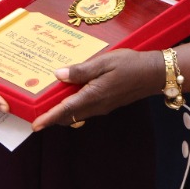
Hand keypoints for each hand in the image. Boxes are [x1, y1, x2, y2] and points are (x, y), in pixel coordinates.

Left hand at [31, 49, 163, 130]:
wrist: (154, 74)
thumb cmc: (130, 65)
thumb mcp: (104, 62)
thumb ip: (81, 70)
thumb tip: (58, 74)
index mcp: (93, 95)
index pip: (66, 110)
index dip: (49, 118)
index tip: (36, 125)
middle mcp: (97, 106)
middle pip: (69, 116)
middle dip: (52, 118)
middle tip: (35, 113)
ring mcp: (103, 107)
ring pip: (77, 114)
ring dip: (62, 113)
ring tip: (47, 104)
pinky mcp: (107, 104)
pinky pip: (85, 109)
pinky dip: (73, 107)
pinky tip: (68, 94)